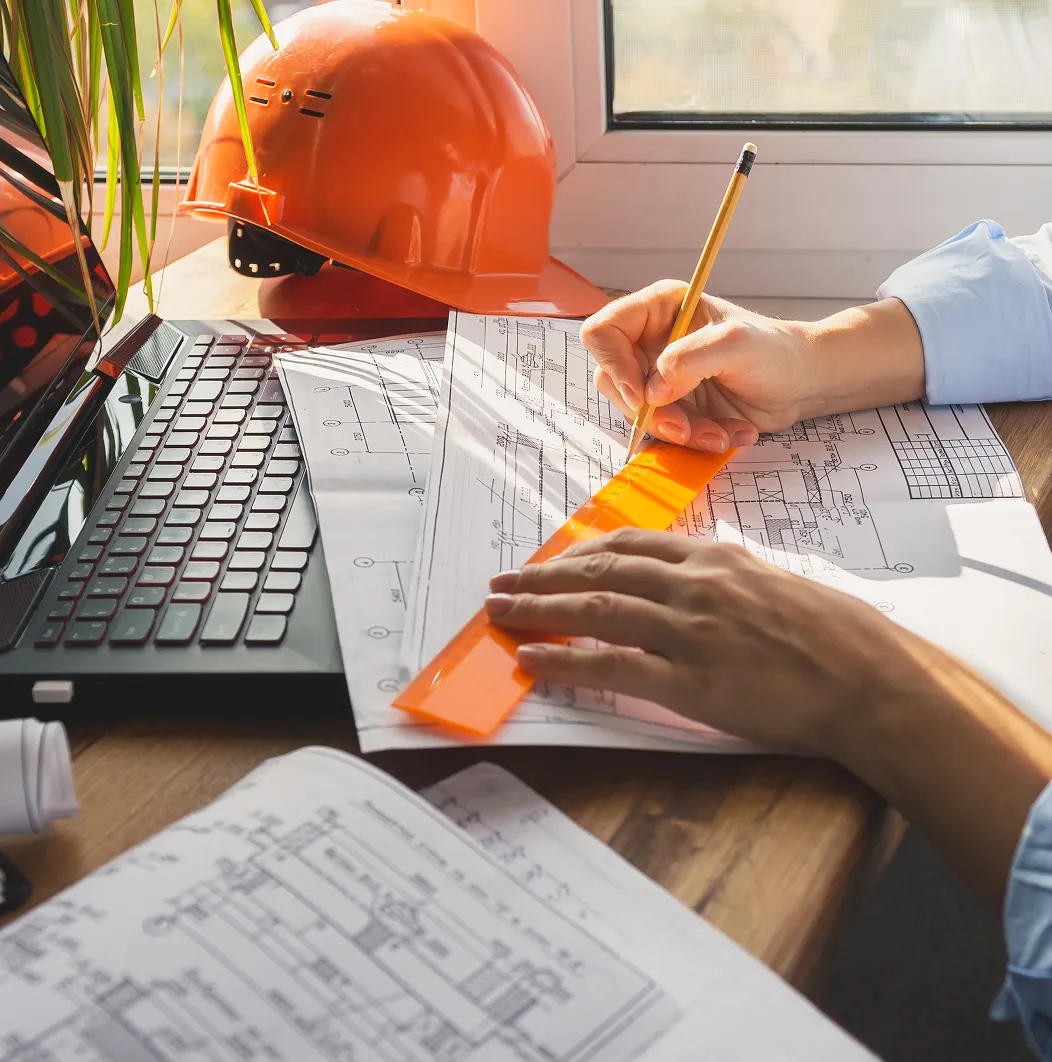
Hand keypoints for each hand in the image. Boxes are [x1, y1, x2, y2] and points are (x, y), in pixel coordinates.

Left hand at [483, 529, 927, 754]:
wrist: (870, 680)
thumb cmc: (832, 635)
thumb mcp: (774, 585)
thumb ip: (724, 578)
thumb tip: (686, 580)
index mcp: (715, 558)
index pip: (630, 544)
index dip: (580, 552)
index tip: (550, 561)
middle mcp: (695, 583)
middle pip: (600, 569)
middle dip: (543, 576)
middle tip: (502, 583)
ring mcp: (690, 629)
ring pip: (595, 607)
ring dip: (538, 609)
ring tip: (498, 612)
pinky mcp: (690, 679)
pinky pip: (610, 663)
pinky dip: (564, 659)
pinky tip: (532, 659)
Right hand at [581, 282, 925, 452]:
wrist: (802, 384)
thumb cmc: (776, 352)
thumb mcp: (737, 344)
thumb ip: (690, 358)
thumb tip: (652, 390)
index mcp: (658, 311)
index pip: (603, 332)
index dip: (613, 366)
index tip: (642, 396)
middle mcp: (652, 343)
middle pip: (613, 382)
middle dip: (651, 412)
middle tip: (684, 426)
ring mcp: (660, 379)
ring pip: (639, 415)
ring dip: (678, 432)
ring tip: (719, 433)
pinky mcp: (674, 409)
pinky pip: (663, 434)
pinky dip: (693, 442)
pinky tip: (726, 434)